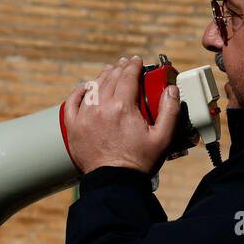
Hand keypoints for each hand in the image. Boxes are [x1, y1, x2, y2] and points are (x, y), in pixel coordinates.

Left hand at [62, 56, 180, 174]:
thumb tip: (171, 89)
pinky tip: (85, 87)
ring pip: (92, 88)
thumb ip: (169, 111)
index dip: (134, 66)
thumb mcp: (163, 137)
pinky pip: (71, 103)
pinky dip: (78, 92)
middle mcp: (100, 108)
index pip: (128, 77)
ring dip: (102, 77)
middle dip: (120, 68)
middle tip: (126, 64)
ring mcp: (84, 117)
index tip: (138, 61)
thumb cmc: (138, 162)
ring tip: (109, 71)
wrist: (114, 182)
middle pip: (110, 79)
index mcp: (122, 108)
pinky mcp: (73, 127)